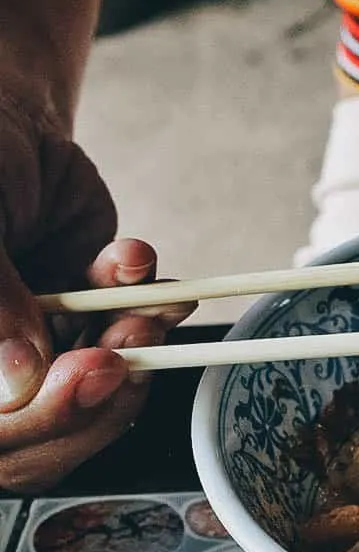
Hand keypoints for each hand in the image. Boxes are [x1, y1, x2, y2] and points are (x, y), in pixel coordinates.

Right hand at [0, 93, 192, 492]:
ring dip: (130, 347)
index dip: (38, 416)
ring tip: (150, 299)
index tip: (91, 372)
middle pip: (35, 431)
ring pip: (86, 391)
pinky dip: (143, 307)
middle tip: (134, 340)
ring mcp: (24, 350)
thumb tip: (18, 383)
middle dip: (98, 388)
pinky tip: (137, 262)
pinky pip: (118, 339)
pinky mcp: (75, 322)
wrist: (3, 120)